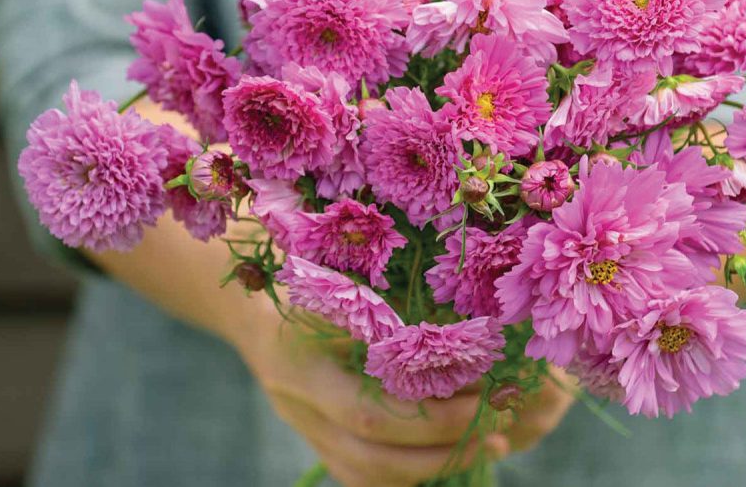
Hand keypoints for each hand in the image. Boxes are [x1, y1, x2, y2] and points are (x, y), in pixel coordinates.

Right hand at [230, 299, 574, 486]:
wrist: (248, 309)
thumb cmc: (304, 278)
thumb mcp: (332, 280)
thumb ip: (377, 304)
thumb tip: (458, 323)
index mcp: (302, 361)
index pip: (366, 410)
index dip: (428, 412)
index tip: (482, 392)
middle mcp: (299, 403)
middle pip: (371, 448)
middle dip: (440, 443)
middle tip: (496, 424)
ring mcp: (305, 427)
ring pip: (367, 471)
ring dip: (434, 464)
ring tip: (491, 443)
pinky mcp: (316, 440)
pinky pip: (360, 476)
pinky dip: (407, 473)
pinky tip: (450, 456)